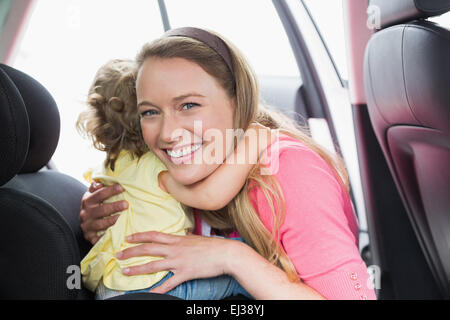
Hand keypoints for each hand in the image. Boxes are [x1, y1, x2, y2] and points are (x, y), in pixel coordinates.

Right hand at [79, 181, 127, 244]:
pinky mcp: (90, 237)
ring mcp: (87, 226)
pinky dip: (107, 236)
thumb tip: (98, 182)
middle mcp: (85, 214)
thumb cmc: (95, 206)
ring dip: (112, 221)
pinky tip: (117, 233)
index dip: (111, 190)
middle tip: (126, 204)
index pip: (99, 194)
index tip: (122, 187)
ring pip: (101, 224)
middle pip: (101, 210)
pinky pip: (99, 238)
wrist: (86, 224)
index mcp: (87, 201)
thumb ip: (96, 188)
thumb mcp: (93, 195)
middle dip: (115, 206)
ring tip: (123, 218)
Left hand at [115, 231, 240, 293]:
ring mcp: (179, 262)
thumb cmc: (212, 246)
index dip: (139, 236)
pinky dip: (158, 289)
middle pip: (148, 249)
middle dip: (131, 251)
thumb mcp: (195, 239)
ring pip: (153, 265)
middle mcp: (175, 249)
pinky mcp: (185, 273)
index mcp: (177, 240)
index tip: (127, 238)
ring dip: (137, 268)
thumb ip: (185, 239)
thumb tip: (181, 236)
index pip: (153, 235)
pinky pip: (169, 283)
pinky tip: (148, 293)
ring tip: (124, 271)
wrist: (226, 253)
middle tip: (118, 254)